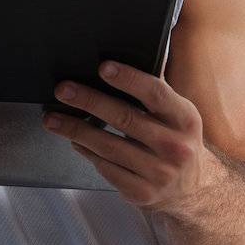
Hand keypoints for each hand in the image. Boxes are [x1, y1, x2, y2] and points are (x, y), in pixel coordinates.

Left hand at [41, 61, 211, 212]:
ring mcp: (159, 173)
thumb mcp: (178, 114)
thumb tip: (137, 52)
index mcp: (185, 119)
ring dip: (76, 130)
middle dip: (89, 101)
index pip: (155, 93)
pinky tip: (74, 141)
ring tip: (53, 119)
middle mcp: (175, 147)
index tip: (103, 67)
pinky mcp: (141, 193)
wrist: (192, 190)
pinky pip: (106, 168)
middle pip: (125, 119)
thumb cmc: (176, 140)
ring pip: (108, 147)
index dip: (129, 79)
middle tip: (63, 90)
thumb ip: (157, 89)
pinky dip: (86, 152)